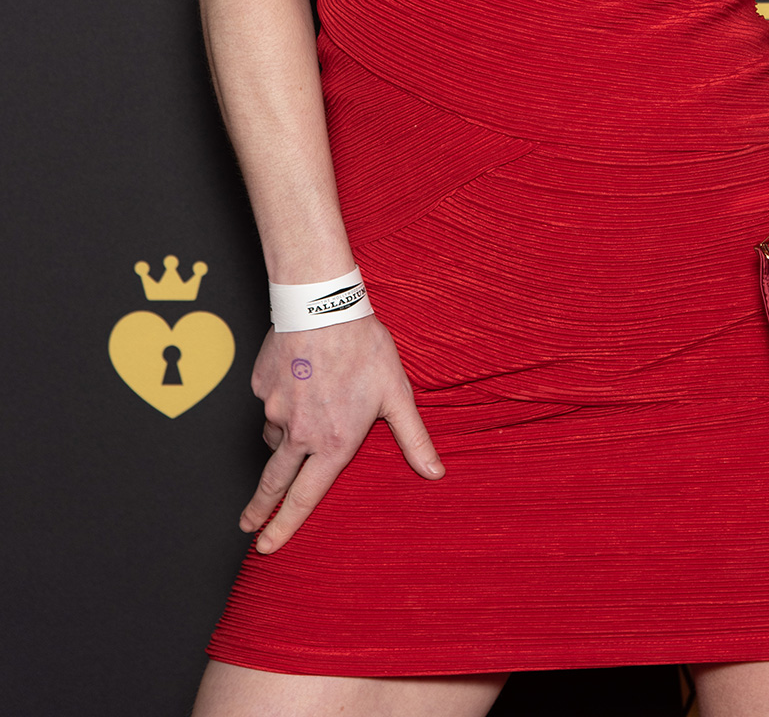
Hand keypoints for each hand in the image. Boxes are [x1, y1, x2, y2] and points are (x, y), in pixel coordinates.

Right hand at [241, 316, 444, 552]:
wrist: (321, 305)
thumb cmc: (364, 348)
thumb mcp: (396, 394)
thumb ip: (414, 439)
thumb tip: (436, 473)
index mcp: (332, 443)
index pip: (304, 497)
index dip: (286, 526)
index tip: (267, 547)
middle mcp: (299, 433)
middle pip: (273, 482)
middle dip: (259, 510)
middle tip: (248, 528)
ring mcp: (275, 410)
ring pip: (274, 438)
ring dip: (281, 443)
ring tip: (301, 421)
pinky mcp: (260, 387)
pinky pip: (269, 403)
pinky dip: (280, 402)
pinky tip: (298, 381)